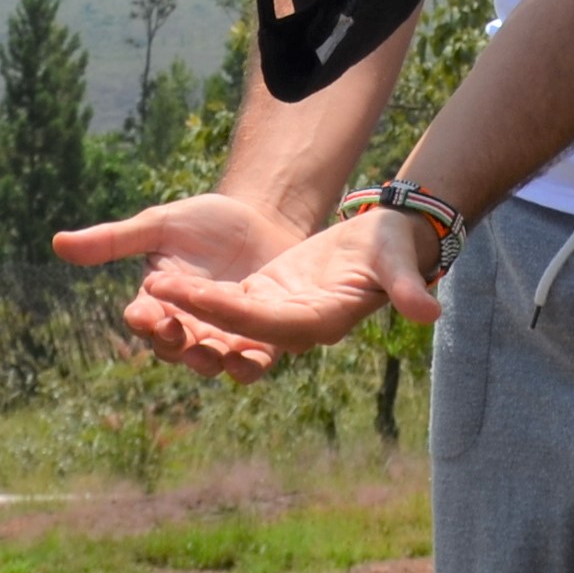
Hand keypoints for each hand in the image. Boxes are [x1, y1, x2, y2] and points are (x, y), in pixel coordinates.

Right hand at [54, 193, 305, 382]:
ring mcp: (226, 335)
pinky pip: (255, 361)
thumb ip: (114, 239)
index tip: (140, 313)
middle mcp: (189, 326)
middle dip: (173, 344)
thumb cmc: (207, 222)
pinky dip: (249, 364)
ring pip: (211, 360)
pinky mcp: (264, 337)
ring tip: (207, 354)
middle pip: (175, 347)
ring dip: (207, 361)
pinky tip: (248, 358)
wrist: (263, 218)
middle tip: (174, 335)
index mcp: (161, 303)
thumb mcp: (159, 225)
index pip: (144, 318)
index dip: (142, 318)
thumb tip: (57, 242)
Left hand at [136, 207, 441, 356]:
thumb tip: (429, 313)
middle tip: (145, 300)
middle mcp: (292, 328)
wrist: (390, 240)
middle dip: (190, 321)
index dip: (220, 310)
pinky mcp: (266, 298)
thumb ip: (408, 288)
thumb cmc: (394, 246)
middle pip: (232, 331)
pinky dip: (194, 299)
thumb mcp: (398, 260)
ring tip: (144, 293)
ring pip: (221, 323)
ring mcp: (276, 315)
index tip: (180, 292)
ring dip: (186, 315)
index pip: (260, 322)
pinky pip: (224, 305)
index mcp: (319, 322)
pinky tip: (160, 284)